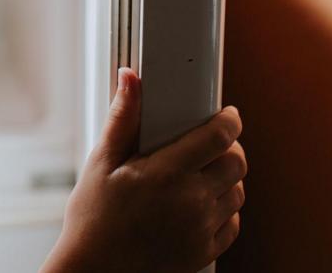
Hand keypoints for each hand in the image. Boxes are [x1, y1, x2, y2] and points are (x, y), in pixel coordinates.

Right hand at [42, 68, 245, 272]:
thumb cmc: (93, 220)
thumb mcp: (101, 163)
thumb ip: (123, 118)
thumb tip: (130, 79)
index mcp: (166, 174)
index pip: (219, 136)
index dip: (229, 119)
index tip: (226, 114)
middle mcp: (190, 202)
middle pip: (236, 163)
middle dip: (229, 148)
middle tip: (211, 144)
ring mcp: (200, 230)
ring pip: (238, 193)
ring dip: (227, 179)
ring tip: (202, 175)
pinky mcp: (204, 252)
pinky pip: (232, 224)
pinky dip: (224, 210)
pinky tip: (200, 205)